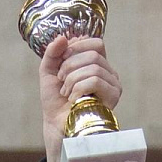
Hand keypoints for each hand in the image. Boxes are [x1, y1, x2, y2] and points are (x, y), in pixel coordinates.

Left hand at [38, 35, 123, 161]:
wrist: (56, 123)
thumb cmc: (55, 99)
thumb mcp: (49, 70)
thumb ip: (53, 53)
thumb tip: (62, 37)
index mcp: (97, 63)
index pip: (96, 43)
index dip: (77, 47)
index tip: (62, 59)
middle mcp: (108, 72)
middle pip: (93, 54)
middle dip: (70, 65)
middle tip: (61, 80)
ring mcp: (113, 84)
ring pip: (94, 67)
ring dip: (72, 79)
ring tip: (65, 92)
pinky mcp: (113, 96)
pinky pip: (96, 80)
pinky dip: (78, 88)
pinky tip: (73, 99)